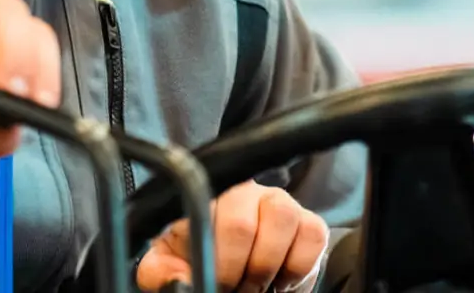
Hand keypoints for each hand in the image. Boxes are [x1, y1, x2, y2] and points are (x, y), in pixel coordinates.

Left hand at [137, 181, 328, 292]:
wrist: (229, 272)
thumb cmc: (197, 261)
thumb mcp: (169, 266)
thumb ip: (162, 272)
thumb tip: (180, 281)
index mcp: (203, 195)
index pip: (206, 212)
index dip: (218, 260)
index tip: (220, 282)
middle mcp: (241, 190)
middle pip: (241, 222)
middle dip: (240, 270)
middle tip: (237, 288)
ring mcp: (276, 201)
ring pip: (282, 217)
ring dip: (269, 265)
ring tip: (258, 284)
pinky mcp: (308, 222)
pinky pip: (312, 235)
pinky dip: (298, 268)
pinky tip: (280, 279)